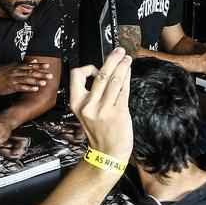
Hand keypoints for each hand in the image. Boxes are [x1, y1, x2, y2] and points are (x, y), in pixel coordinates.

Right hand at [0, 60, 49, 95]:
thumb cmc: (0, 74)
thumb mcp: (11, 66)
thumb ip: (23, 64)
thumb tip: (34, 61)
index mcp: (17, 67)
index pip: (30, 66)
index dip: (39, 66)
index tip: (48, 66)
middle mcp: (16, 72)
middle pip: (31, 72)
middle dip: (41, 74)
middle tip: (50, 75)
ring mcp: (14, 79)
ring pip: (27, 79)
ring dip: (36, 81)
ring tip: (45, 82)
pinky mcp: (11, 86)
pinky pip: (21, 87)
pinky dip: (29, 88)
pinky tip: (35, 89)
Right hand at [69, 47, 132, 162]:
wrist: (108, 153)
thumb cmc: (99, 131)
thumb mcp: (87, 112)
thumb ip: (92, 94)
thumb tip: (103, 71)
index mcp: (77, 104)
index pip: (77, 75)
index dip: (88, 67)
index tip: (97, 67)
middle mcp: (89, 105)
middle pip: (100, 74)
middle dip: (111, 59)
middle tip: (118, 51)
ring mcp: (104, 109)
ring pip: (114, 80)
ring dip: (122, 66)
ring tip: (126, 58)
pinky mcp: (118, 112)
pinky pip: (123, 90)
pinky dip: (127, 77)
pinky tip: (128, 71)